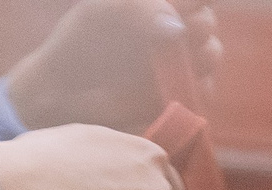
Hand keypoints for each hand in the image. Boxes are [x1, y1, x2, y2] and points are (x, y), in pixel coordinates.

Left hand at [1, 0, 222, 133]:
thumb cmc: (76, 47)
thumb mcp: (100, 15)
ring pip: (211, 53)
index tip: (186, 7)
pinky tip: (173, 86)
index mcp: (152, 6)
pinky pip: (203, 90)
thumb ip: (138, 11)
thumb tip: (177, 27)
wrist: (61, 96)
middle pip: (206, 20)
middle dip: (200, 24)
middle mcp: (169, 31)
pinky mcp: (178, 97)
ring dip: (202, 54)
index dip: (194, 1)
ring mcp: (177, 64)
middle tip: (184, 33)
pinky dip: (195, 87)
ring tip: (176, 60)